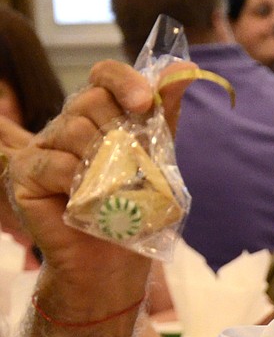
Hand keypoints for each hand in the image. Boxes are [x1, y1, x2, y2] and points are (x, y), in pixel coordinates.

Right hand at [6, 60, 195, 300]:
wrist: (112, 267)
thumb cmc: (133, 217)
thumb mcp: (157, 163)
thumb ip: (164, 118)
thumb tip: (186, 69)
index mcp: (97, 118)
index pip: (103, 77)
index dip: (123, 81)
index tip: (144, 102)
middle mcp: (66, 127)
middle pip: (90, 101)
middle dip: (119, 130)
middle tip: (133, 167)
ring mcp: (42, 150)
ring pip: (72, 130)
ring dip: (103, 162)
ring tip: (114, 192)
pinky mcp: (24, 176)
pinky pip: (53, 164)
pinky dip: (77, 183)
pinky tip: (86, 202)